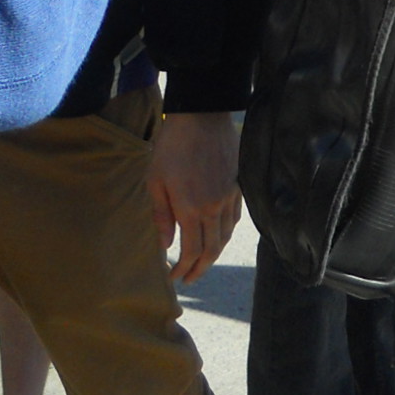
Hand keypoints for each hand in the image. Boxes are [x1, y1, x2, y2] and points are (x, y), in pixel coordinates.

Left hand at [146, 111, 241, 283]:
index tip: (174, 277)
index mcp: (192, 209)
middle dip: (200, 268)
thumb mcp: (155, 180)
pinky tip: (218, 235)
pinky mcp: (238, 185)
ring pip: (226, 236)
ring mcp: (229, 196)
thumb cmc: (172, 147)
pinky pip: (235, 218)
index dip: (184, 269)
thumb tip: (165, 246)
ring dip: (214, 254)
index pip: (192, 251)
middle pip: (212, 249)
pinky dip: (226, 233)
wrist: (202, 115)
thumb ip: (161, 216)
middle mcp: (214, 208)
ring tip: (202, 262)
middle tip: (189, 279)